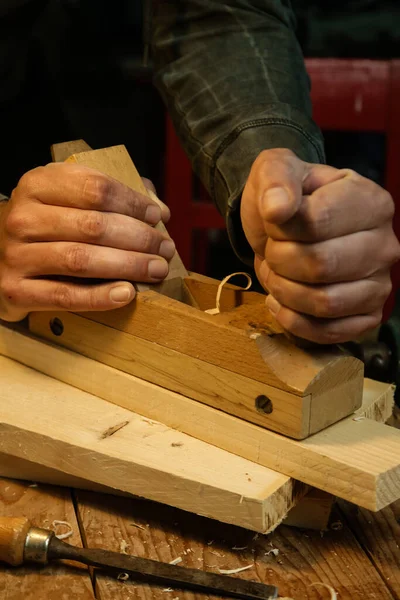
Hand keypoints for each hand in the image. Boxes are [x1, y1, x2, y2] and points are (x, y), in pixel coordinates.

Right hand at [0, 163, 174, 321]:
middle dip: (139, 238)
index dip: (133, 202)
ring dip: (127, 265)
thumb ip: (112, 197)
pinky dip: (100, 296)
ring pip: (81, 260)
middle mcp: (23, 217)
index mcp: (38, 184)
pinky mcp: (16, 290)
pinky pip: (65, 296)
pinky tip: (127, 293)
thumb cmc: (46, 226)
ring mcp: (16, 254)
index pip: (95, 188)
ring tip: (155, 269)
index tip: (157, 216)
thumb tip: (158, 211)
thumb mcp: (69, 198)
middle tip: (165, 249)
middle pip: (93, 225)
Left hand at [241, 149, 399, 342]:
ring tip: (276, 274)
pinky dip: (294, 321)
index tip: (274, 222)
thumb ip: (276, 180)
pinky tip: (281, 302)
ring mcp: (380, 283)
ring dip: (284, 292)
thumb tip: (277, 209)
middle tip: (272, 251)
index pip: (317, 223)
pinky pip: (330, 333)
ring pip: (325, 303)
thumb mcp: (275, 171)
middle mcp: (385, 244)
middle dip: (279, 261)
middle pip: (321, 266)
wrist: (284, 227)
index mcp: (371, 201)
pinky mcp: (367, 315)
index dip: (281, 229)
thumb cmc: (285, 199)